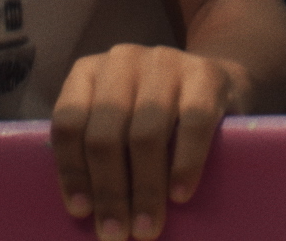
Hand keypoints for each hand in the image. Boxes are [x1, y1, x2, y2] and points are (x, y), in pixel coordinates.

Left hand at [48, 43, 251, 240]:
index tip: (81, 211)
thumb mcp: (119, 119)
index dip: (72, 171)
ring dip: (144, 189)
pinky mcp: (206, 75)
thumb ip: (98, 147)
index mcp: (89, 73)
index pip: (68, 124)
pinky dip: (185, 164)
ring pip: (145, 135)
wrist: (217, 79)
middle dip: (109, 191)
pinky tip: (179, 195)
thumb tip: (88, 211)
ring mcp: (165, 63)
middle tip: (116, 232)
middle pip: (105, 135)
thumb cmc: (156, 113)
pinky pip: (193, 124)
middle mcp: (122, 61)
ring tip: (146, 227)